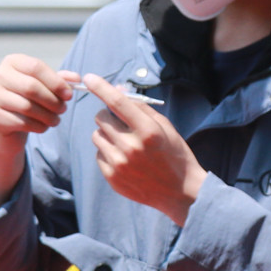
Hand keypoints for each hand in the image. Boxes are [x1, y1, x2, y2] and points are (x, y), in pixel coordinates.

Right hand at [0, 55, 73, 212]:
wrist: (8, 126)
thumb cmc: (29, 101)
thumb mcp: (45, 87)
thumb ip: (60, 80)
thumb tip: (76, 79)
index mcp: (11, 62)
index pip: (35, 67)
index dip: (56, 81)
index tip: (69, 94)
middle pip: (31, 87)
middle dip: (52, 100)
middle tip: (63, 109)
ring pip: (27, 106)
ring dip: (47, 116)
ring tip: (55, 120)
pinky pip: (21, 122)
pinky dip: (38, 126)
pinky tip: (43, 127)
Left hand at [82, 74, 206, 223]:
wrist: (181, 193)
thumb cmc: (176, 156)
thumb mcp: (166, 127)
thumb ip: (141, 108)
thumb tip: (118, 90)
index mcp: (148, 131)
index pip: (118, 103)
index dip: (101, 87)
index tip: (89, 78)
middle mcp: (131, 147)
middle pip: (101, 118)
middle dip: (108, 114)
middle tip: (119, 121)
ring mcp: (120, 164)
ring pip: (97, 136)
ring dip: (106, 134)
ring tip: (124, 142)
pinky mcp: (112, 178)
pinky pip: (99, 154)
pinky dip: (108, 152)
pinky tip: (125, 158)